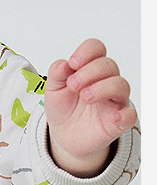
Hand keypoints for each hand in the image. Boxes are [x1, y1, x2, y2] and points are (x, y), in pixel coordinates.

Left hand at [45, 38, 136, 176]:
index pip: (96, 49)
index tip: (73, 63)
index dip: (86, 51)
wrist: (64, 135)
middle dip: (90, 71)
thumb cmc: (63, 108)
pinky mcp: (118, 121)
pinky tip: (114, 116)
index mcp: (89, 69)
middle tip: (73, 85)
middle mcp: (105, 81)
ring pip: (121, 85)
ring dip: (102, 88)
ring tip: (85, 96)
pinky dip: (125, 114)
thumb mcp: (53, 89)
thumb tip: (63, 64)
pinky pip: (130, 115)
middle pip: (108, 65)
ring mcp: (113, 101)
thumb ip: (57, 74)